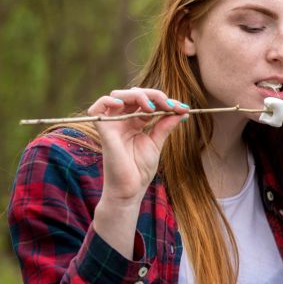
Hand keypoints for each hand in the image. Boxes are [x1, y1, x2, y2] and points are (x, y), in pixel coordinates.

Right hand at [89, 88, 187, 257]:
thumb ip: (165, 125)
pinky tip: (127, 106)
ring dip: (138, 96)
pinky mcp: (104, 130)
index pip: (147, 102)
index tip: (183, 107)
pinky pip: (98, 107)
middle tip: (170, 104)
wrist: (131, 189)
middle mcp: (122, 120)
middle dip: (154, 95)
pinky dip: (109, 100)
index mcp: (135, 122)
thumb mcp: (157, 142)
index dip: (164, 101)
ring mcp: (112, 124)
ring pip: (119, 96)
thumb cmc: (141, 170)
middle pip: (134, 95)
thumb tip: (182, 110)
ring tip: (152, 107)